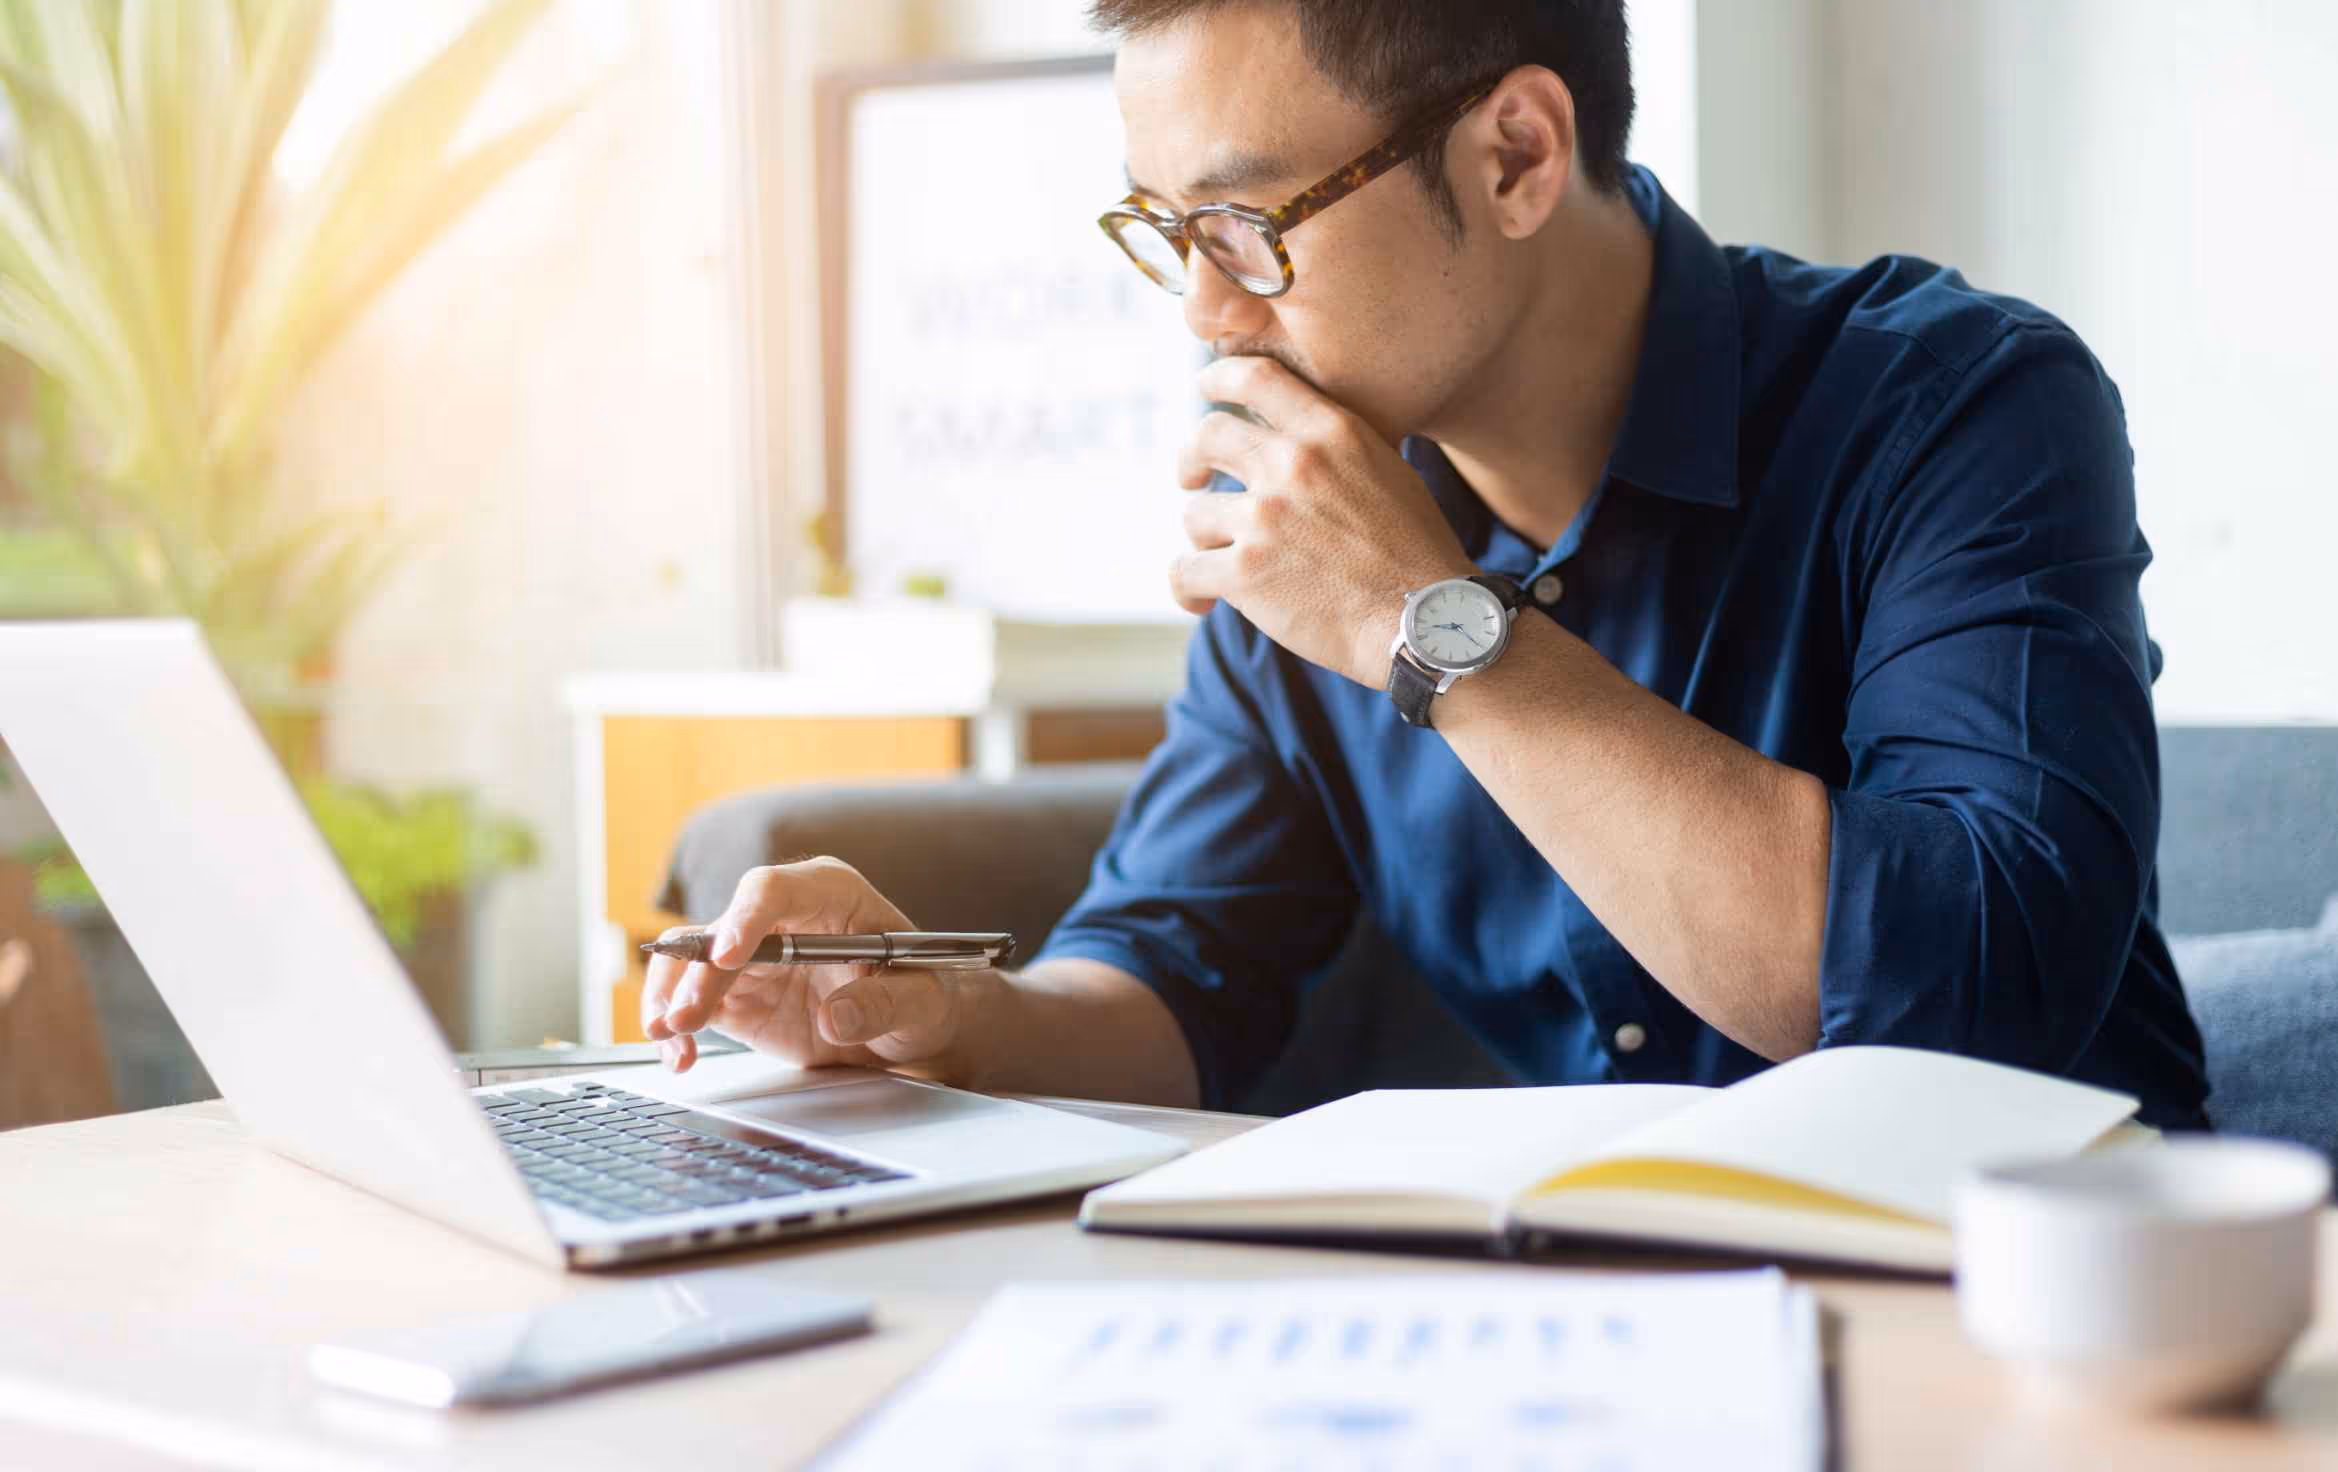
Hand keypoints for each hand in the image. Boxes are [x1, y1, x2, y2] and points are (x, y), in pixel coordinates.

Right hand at [643, 857, 991, 1076]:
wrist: (909, 1027)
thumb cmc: (921, 995)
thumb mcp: (922, 1001)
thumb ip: (887, 1004)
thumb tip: (838, 1015)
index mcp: (829, 894)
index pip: (771, 890)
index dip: (745, 918)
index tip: (728, 956)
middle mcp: (779, 915)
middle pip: (720, 930)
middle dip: (697, 973)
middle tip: (687, 1017)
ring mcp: (751, 955)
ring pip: (689, 961)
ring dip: (671, 997)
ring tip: (669, 1038)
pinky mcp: (735, 995)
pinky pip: (690, 1002)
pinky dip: (675, 1030)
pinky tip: (679, 1057)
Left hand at [1171, 355, 1475, 684]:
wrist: (1424, 621)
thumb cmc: (1414, 553)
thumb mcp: (1388, 471)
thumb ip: (1336, 448)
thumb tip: (1293, 437)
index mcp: (1331, 432)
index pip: (1255, 377)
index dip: (1218, 378)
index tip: (1204, 388)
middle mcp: (1292, 465)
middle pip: (1207, 437)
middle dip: (1192, 460)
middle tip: (1192, 479)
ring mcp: (1264, 519)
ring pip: (1195, 514)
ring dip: (1205, 538)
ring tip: (1224, 562)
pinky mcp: (1244, 574)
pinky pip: (1184, 570)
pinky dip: (1187, 587)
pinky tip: (1201, 601)